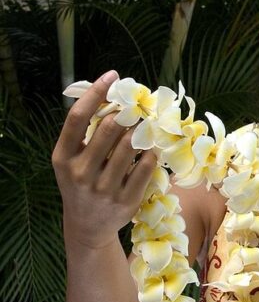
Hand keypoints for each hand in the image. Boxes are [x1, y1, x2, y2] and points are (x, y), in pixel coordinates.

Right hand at [52, 70, 155, 248]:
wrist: (87, 226)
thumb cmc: (81, 183)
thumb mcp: (71, 160)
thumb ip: (85, 134)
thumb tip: (112, 97)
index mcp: (63, 158)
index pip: (77, 118)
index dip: (96, 92)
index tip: (112, 76)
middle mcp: (80, 173)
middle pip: (109, 129)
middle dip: (126, 113)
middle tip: (136, 107)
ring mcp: (104, 188)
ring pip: (131, 145)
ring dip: (142, 130)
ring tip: (145, 126)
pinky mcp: (126, 200)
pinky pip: (146, 166)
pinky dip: (151, 152)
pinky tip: (151, 148)